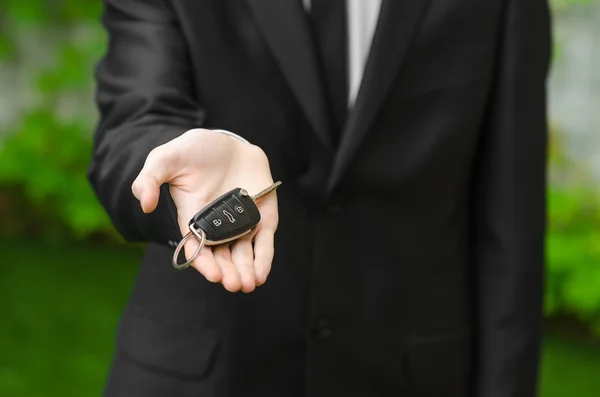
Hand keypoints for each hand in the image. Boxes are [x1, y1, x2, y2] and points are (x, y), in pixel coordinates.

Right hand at [131, 128, 278, 292]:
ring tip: (248, 284)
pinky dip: (263, 258)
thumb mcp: (166, 158)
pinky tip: (262, 274)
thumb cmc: (194, 150)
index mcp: (193, 218)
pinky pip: (263, 241)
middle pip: (222, 256)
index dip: (204, 262)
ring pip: (243, 254)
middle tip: (234, 284)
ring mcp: (240, 223)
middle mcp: (217, 226)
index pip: (197, 246)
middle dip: (228, 272)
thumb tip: (145, 204)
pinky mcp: (262, 217)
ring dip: (246, 271)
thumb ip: (150, 178)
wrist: (229, 142)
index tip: (213, 274)